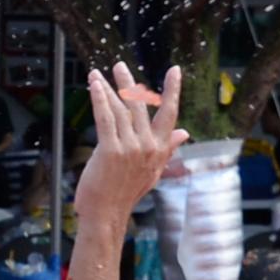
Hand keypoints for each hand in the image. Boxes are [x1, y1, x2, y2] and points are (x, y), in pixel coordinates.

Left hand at [70, 60, 186, 224]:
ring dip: (107, 89)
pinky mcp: (111, 150)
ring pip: (120, 110)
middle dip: (128, 84)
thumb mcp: (153, 170)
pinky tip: (94, 86)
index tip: (174, 71)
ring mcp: (130, 148)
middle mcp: (148, 146)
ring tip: (96, 74)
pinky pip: (105, 119)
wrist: (107, 214)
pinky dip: (99, 100)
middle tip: (119, 65)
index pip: (170, 114)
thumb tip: (185, 133)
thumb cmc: (125, 192)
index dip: (172, 91)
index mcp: (160, 149)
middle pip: (140, 106)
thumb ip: (168, 148)